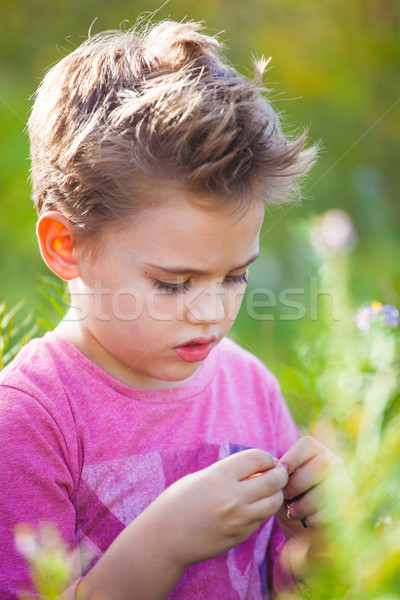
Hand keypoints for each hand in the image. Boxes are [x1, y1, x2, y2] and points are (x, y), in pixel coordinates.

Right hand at [139, 449, 287, 569]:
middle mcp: (232, 497)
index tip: (266, 460)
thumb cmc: (177, 503)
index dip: (266, 457)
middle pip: (273, 480)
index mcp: (219, 476)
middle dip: (280, 473)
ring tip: (270, 490)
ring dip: (276, 493)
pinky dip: (263, 510)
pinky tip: (255, 506)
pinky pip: (262, 519)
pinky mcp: (240, 536)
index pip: (257, 458)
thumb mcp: (200, 478)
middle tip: (279, 472)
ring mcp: (238, 519)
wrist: (163, 540)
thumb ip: (227, 472)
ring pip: (274, 502)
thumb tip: (256, 468)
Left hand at [276, 436, 343, 536]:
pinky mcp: (350, 506)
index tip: (280, 474)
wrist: (306, 531)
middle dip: (298, 483)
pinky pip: (335, 509)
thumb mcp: (281, 485)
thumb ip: (278, 472)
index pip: (308, 444)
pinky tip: (308, 521)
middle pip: (322, 464)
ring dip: (305, 503)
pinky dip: (317, 517)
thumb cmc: (289, 500)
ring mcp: (346, 483)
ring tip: (293, 511)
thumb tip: (276, 466)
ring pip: (330, 487)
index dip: (292, 458)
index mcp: (317, 451)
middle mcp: (335, 462)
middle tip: (285, 496)